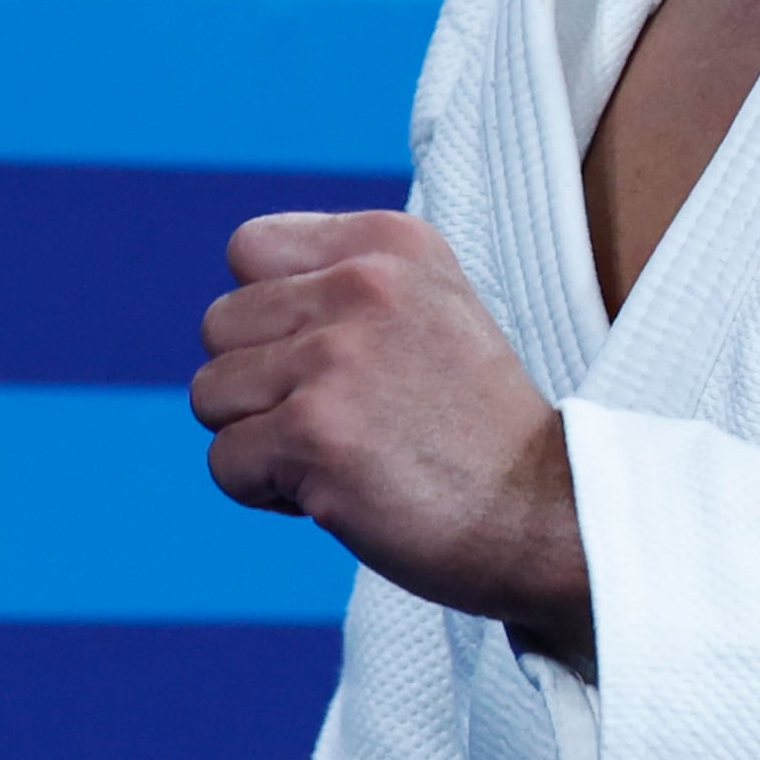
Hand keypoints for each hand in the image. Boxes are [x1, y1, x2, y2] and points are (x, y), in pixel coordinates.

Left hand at [195, 210, 593, 667]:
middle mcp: (360, 283)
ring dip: (260, 440)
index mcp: (389, 244)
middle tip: (339, 422)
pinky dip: (264, 493)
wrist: (548, 516)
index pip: (249, 249)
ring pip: (211, 394)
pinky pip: (224, 461)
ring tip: (340, 457)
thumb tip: (239, 300)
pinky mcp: (314, 432)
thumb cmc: (478, 431)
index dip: (268, 316)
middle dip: (258, 386)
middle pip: (219, 326)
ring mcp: (335, 357)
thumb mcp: (431, 310)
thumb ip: (344, 284)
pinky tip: (335, 495)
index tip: (329, 360)